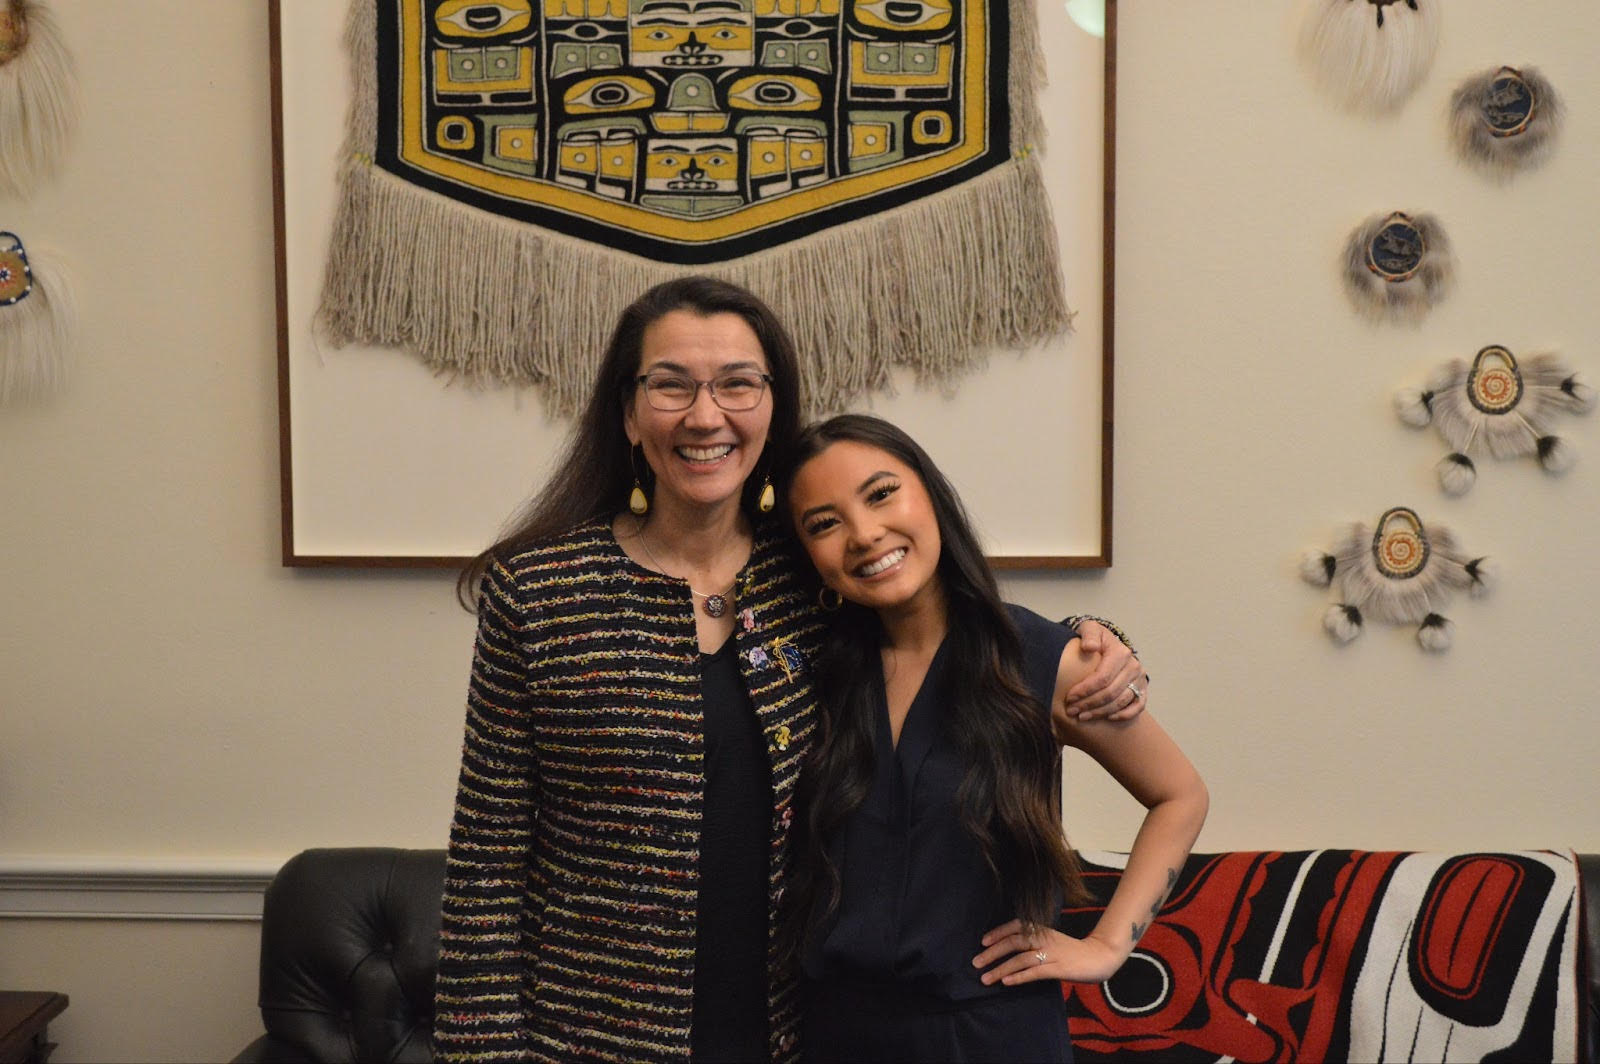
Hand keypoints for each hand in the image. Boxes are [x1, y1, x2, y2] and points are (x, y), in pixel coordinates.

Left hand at [973, 919, 1125, 986]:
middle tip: (976, 962)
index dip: (998, 933)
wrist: (1099, 956)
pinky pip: (1035, 972)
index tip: (983, 942)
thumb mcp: (1051, 940)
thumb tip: (1010, 950)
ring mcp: (1052, 953)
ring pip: (1021, 958)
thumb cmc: (1072, 951)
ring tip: (985, 978)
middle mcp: (1044, 939)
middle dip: (993, 952)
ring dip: (1000, 968)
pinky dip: (1019, 976)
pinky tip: (1007, 982)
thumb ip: (1034, 942)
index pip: (1016, 926)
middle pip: (1014, 942)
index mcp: (1042, 930)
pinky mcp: (1058, 968)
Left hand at [1064, 620, 1148, 720]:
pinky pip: (1138, 706)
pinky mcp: (1142, 688)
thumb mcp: (1089, 629)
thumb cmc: (1094, 637)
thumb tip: (1089, 647)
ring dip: (1101, 712)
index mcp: (1120, 652)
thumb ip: (1088, 635)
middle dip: (1089, 704)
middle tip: (1072, 711)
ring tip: (1082, 716)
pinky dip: (1124, 714)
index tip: (1069, 697)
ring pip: (1121, 702)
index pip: (1102, 678)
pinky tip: (1108, 718)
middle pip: (1110, 693)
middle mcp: (1133, 666)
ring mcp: (1139, 678)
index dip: (1085, 690)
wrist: (1107, 642)